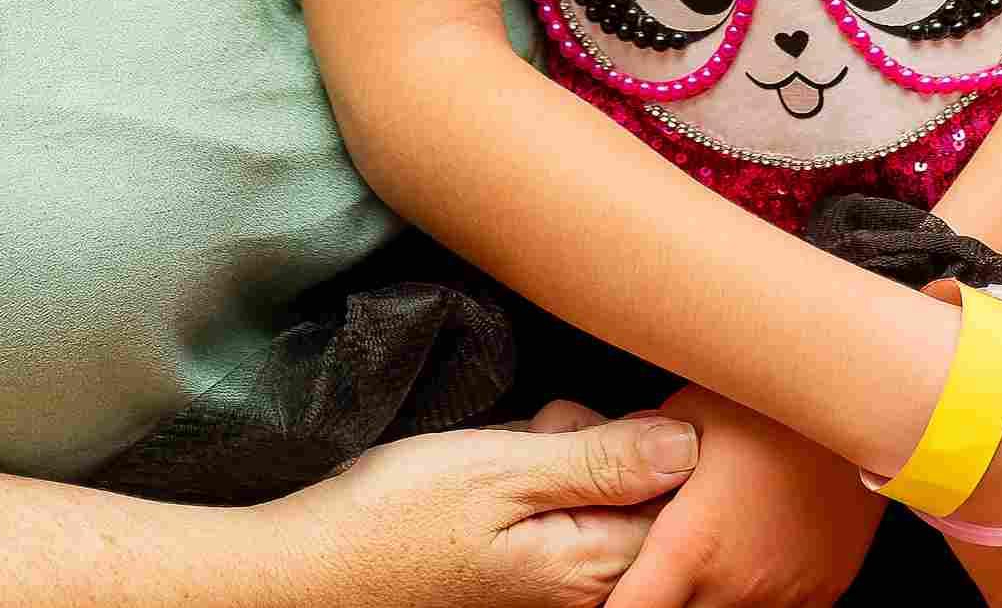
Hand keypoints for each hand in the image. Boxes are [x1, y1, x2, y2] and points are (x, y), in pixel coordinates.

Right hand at [266, 401, 697, 607]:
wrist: (311, 572)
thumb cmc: (394, 521)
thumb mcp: (500, 472)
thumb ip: (601, 461)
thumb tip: (690, 445)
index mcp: (588, 567)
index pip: (679, 501)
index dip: (654, 438)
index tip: (609, 413)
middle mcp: (580, 588)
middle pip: (641, 493)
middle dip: (600, 442)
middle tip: (540, 431)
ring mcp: (548, 583)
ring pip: (596, 493)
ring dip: (562, 455)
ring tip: (506, 453)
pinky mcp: (519, 571)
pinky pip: (557, 509)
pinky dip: (533, 478)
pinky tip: (490, 473)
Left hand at [605, 384, 884, 607]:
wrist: (870, 413)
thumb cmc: (776, 404)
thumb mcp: (691, 410)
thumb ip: (643, 450)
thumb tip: (613, 460)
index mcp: (693, 547)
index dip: (615, 601)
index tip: (612, 589)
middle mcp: (736, 586)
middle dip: (664, 589)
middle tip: (664, 550)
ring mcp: (785, 597)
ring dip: (711, 590)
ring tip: (723, 538)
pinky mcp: (822, 593)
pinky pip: (777, 607)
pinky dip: (757, 588)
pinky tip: (759, 545)